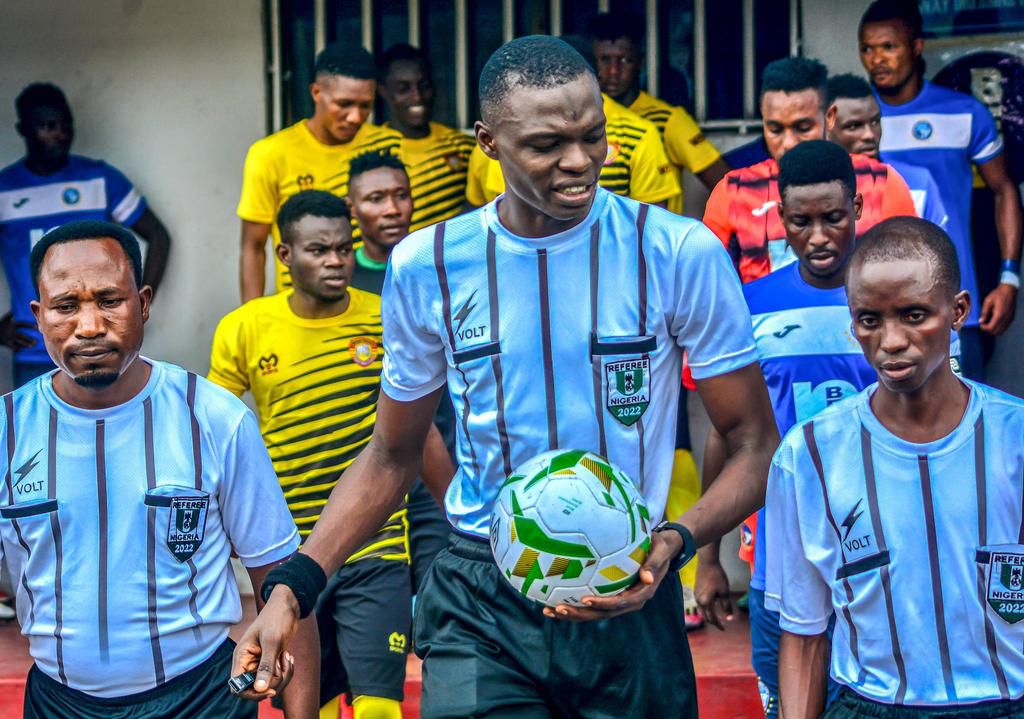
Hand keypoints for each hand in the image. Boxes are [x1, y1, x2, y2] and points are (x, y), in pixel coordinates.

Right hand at [0, 312, 34, 350]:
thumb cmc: (0, 325)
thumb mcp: (4, 320)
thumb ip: (9, 315)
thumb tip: (11, 310)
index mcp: (12, 325)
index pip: (22, 324)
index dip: (29, 325)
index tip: (36, 327)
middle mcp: (11, 332)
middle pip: (21, 336)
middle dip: (28, 339)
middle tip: (36, 341)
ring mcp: (9, 338)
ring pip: (18, 342)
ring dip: (25, 344)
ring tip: (32, 346)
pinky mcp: (6, 343)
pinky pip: (13, 347)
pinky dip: (17, 348)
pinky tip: (22, 349)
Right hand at [230, 586, 300, 699]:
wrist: (287, 607)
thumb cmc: (276, 618)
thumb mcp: (272, 642)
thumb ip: (266, 666)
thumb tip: (259, 689)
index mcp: (241, 657)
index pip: (238, 686)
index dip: (252, 693)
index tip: (270, 690)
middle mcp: (248, 662)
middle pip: (256, 688)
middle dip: (273, 682)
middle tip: (284, 665)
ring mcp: (259, 663)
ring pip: (269, 684)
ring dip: (282, 675)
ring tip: (288, 657)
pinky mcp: (270, 662)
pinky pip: (277, 676)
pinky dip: (285, 670)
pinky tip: (289, 656)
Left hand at [543, 529, 682, 621]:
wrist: (663, 548)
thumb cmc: (660, 547)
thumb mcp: (660, 552)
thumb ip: (653, 564)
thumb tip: (646, 577)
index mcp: (641, 594)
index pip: (620, 604)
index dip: (603, 604)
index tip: (586, 600)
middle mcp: (628, 601)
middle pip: (601, 613)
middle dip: (580, 614)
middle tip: (558, 609)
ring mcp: (619, 600)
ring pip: (593, 612)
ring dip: (572, 613)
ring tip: (548, 611)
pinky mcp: (611, 595)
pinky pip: (591, 602)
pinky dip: (574, 602)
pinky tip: (552, 598)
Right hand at [694, 556, 732, 629]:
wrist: (707, 562)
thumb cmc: (717, 577)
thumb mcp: (724, 592)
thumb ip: (727, 606)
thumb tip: (730, 619)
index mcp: (705, 602)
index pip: (712, 618)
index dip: (718, 624)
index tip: (724, 629)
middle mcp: (698, 601)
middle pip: (706, 616)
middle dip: (714, 621)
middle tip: (721, 624)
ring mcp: (696, 595)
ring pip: (703, 609)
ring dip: (710, 614)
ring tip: (718, 615)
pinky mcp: (696, 590)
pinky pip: (701, 603)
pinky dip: (707, 607)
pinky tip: (713, 603)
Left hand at [980, 284, 1016, 334]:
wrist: (1009, 290)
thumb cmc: (998, 294)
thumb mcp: (987, 302)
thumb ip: (984, 312)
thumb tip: (981, 321)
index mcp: (999, 315)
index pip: (991, 328)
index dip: (984, 328)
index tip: (981, 323)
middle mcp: (1006, 318)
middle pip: (996, 332)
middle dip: (988, 329)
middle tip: (984, 323)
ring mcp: (1009, 319)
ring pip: (1001, 331)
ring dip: (994, 329)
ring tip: (989, 321)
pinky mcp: (1011, 318)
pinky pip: (1005, 327)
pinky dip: (999, 327)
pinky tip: (994, 320)